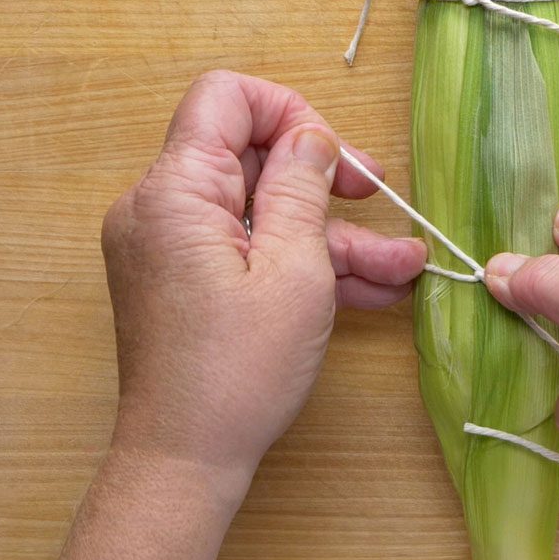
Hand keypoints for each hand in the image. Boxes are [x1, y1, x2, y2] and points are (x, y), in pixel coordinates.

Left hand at [100, 71, 424, 493]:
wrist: (184, 462)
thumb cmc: (237, 373)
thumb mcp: (295, 270)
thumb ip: (302, 188)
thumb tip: (311, 136)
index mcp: (175, 191)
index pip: (225, 98)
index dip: (289, 111)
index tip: (334, 157)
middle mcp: (157, 208)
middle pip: (248, 155)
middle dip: (322, 179)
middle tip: (379, 199)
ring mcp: (166, 247)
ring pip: (257, 210)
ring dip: (328, 233)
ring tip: (401, 266)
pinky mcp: (180, 281)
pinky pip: (243, 247)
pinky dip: (296, 262)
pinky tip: (367, 289)